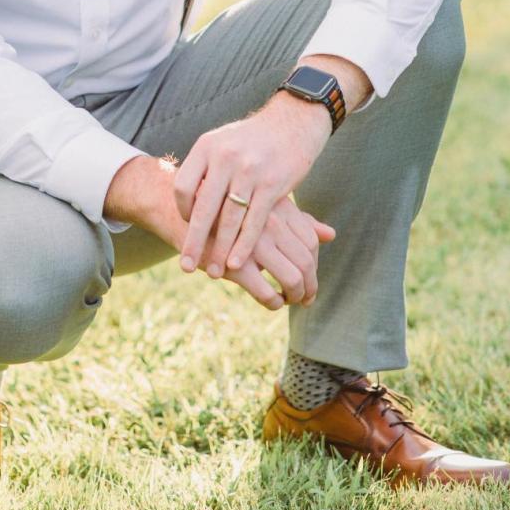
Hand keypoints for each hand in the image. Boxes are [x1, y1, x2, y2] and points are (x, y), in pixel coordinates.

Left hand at [174, 95, 330, 277]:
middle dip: (193, 242)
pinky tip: (236, 263)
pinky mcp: (273, 185)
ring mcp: (250, 171)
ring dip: (219, 250)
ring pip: (229, 220)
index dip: (182, 210)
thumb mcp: (222, 142)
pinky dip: (244, 246)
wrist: (293, 120)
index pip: (182, 186)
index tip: (186, 225)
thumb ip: (204, 167)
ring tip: (212, 272)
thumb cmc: (252, 138)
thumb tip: (182, 196)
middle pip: (203, 208)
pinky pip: (254, 222)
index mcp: (207, 146)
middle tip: (186, 266)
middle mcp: (225, 157)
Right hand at [189, 195, 335, 309]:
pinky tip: (272, 301)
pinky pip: (266, 292)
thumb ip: (297, 220)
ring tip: (290, 300)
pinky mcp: (234, 263)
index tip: (310, 277)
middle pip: (306, 262)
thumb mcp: (262, 206)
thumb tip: (331, 234)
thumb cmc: (224, 208)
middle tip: (306, 298)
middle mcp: (269, 222)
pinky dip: (274, 302)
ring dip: (296, 296)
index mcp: (278, 207)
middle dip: (310, 285)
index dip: (315, 265)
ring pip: (292, 279)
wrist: (178, 209)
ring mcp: (253, 242)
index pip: (311, 241)